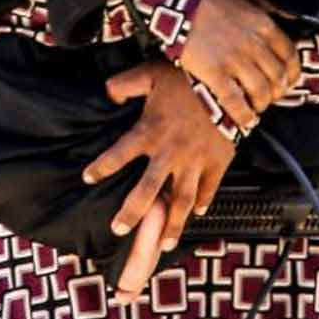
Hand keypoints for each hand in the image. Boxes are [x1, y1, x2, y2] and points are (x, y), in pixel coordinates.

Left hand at [82, 60, 235, 304]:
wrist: (230, 83)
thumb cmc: (189, 76)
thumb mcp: (151, 73)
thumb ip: (124, 84)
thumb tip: (108, 93)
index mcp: (150, 131)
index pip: (118, 155)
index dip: (101, 167)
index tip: (88, 178)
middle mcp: (170, 152)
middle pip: (147, 190)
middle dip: (131, 212)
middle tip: (118, 229)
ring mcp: (196, 161)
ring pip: (182, 200)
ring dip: (171, 224)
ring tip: (163, 244)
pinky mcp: (218, 162)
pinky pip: (210, 188)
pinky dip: (204, 202)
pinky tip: (198, 213)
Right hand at [175, 0, 296, 131]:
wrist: (178, 1)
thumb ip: (269, 8)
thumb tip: (288, 16)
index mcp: (264, 25)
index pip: (290, 56)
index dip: (292, 74)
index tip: (288, 81)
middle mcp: (254, 44)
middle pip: (277, 77)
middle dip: (278, 92)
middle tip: (271, 97)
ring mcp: (235, 60)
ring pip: (261, 91)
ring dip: (262, 104)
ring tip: (257, 107)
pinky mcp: (214, 73)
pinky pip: (235, 101)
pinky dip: (244, 115)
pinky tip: (246, 120)